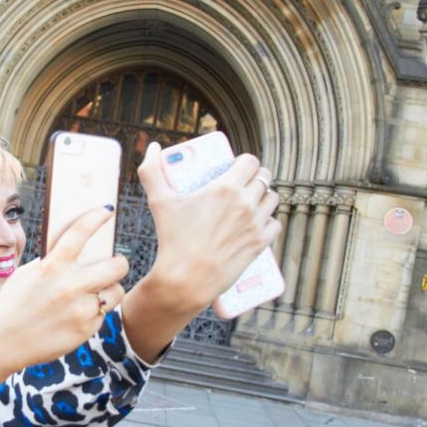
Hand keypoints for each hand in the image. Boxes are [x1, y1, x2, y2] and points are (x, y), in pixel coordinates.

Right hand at [0, 206, 128, 368]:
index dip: (97, 217)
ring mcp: (80, 310)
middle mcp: (70, 286)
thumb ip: (50, 263)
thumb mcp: (25, 275)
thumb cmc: (11, 306)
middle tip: (116, 264)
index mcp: (52, 267)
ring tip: (100, 291)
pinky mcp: (85, 330)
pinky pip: (102, 315)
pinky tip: (80, 314)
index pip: (80, 232)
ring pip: (115, 292)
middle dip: (120, 263)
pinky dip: (95, 312)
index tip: (107, 211)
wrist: (2, 343)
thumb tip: (72, 251)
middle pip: (116, 266)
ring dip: (110, 290)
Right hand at [137, 142, 281, 315]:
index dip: (245, 162)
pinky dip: (269, 220)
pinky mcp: (260, 243)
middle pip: (264, 177)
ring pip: (272, 199)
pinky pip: (275, 223)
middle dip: (255, 177)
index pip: (250, 161)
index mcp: (226, 187)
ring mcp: (255, 224)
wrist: (186, 279)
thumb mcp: (159, 201)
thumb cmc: (171, 239)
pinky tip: (260, 220)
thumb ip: (151, 171)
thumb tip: (153, 147)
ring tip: (253, 200)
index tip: (237, 167)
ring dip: (264, 197)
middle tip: (243, 183)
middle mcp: (246, 203)